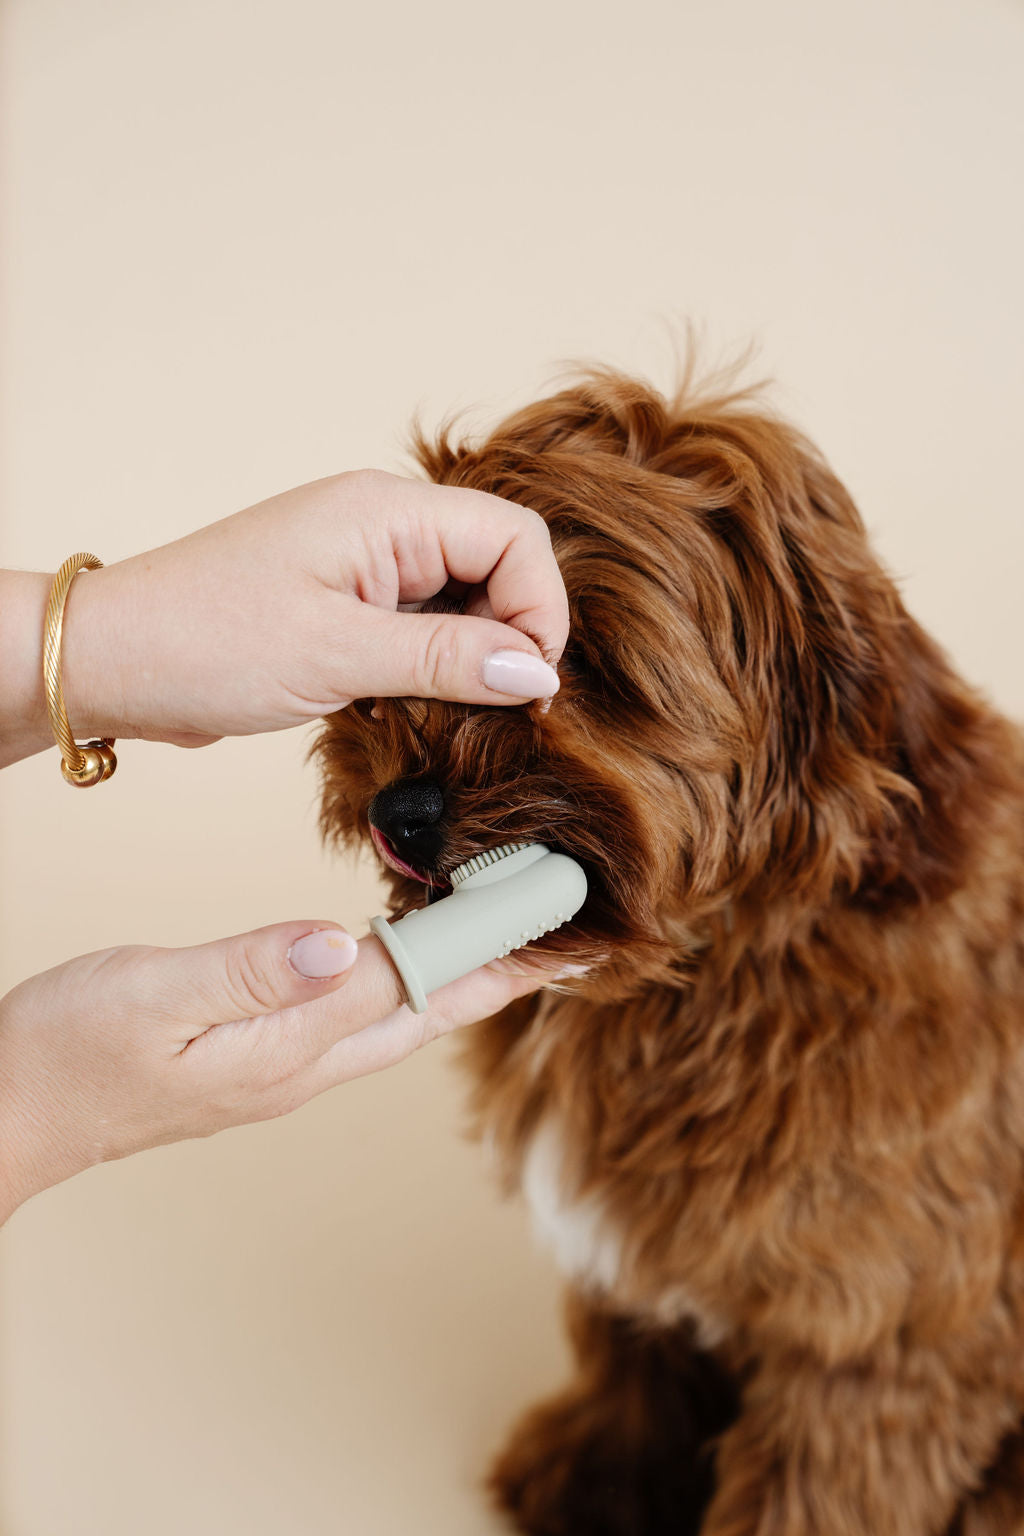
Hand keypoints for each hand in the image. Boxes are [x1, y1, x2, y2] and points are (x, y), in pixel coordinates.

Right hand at [0, 921, 555, 1222]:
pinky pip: (364, 1012)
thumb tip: (344, 944)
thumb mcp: (153, 997)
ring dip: (464, 974)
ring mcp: (287, 1066)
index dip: (490, 943)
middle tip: (569, 931)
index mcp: (289, 1050)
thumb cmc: (69, 1052)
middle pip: (430, 1010)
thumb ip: (251, 971)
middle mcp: (304, 1065)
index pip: (415, 985)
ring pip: (402, 1014)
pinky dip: (407, 976)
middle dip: (505, 969)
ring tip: (513, 937)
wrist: (15, 1110)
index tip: (557, 911)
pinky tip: (409, 955)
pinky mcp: (266, 1056)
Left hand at [56, 468, 567, 747]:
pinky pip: (421, 628)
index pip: (515, 539)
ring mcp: (364, 567)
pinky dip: (432, 669)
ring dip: (470, 659)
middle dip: (510, 637)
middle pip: (498, 567)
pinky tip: (413, 709)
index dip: (538, 611)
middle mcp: (383, 528)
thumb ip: (448, 659)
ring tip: (448, 713)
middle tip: (497, 711)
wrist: (113, 663)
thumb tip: (539, 673)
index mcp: (387, 513)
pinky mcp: (346, 607)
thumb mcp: (339, 656)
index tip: (530, 686)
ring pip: (463, 603)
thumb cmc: (206, 643)